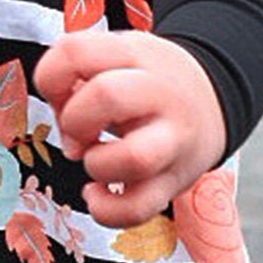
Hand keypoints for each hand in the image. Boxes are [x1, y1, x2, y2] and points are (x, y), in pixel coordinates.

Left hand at [33, 31, 227, 229]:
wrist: (211, 103)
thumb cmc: (147, 85)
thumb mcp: (116, 58)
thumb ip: (74, 76)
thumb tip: (63, 124)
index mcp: (136, 55)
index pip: (75, 52)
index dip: (51, 79)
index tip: (62, 96)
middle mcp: (160, 94)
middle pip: (106, 95)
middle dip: (74, 121)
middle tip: (77, 134)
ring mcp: (173, 141)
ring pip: (134, 157)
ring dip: (96, 164)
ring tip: (96, 160)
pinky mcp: (175, 182)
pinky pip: (137, 209)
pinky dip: (105, 210)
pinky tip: (98, 194)